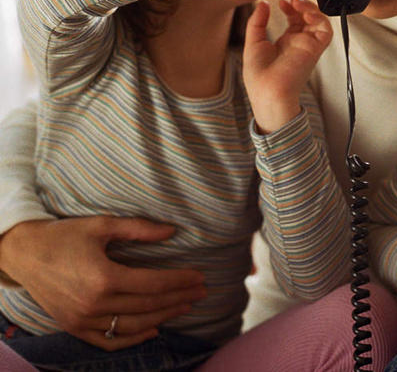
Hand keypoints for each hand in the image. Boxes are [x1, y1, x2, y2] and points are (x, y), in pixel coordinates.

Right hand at [0, 217, 205, 350]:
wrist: (25, 253)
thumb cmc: (66, 235)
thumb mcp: (103, 225)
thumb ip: (140, 229)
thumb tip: (172, 231)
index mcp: (104, 277)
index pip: (153, 284)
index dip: (180, 281)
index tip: (200, 276)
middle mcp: (94, 304)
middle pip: (147, 306)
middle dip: (178, 298)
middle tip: (202, 291)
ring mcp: (82, 320)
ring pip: (132, 326)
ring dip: (162, 318)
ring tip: (184, 307)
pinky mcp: (73, 327)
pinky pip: (107, 340)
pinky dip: (131, 339)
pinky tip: (152, 330)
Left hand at [243, 0, 331, 132]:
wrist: (267, 91)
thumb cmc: (259, 76)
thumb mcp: (253, 42)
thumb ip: (258, 22)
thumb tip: (264, 4)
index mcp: (286, 43)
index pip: (295, 20)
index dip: (291, 8)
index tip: (282, 2)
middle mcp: (299, 43)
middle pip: (309, 18)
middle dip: (302, 5)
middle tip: (292, 0)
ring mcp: (308, 46)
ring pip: (320, 22)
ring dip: (311, 8)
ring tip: (298, 3)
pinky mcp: (315, 49)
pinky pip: (326, 31)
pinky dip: (320, 18)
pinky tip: (306, 14)